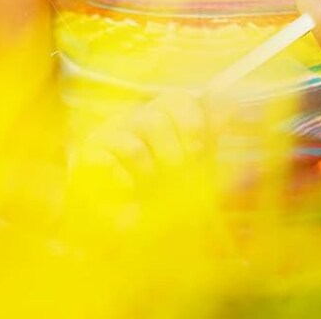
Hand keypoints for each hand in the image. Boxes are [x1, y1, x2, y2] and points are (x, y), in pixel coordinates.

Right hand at [70, 89, 222, 211]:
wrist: (127, 219)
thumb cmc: (167, 185)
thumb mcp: (196, 161)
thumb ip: (212, 131)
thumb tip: (232, 102)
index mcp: (164, 111)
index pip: (177, 100)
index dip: (191, 126)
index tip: (197, 153)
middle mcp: (135, 117)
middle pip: (155, 119)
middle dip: (173, 156)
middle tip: (177, 180)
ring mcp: (109, 135)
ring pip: (135, 148)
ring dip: (149, 178)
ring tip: (151, 192)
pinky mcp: (88, 159)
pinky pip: (108, 167)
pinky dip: (125, 190)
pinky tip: (132, 205)